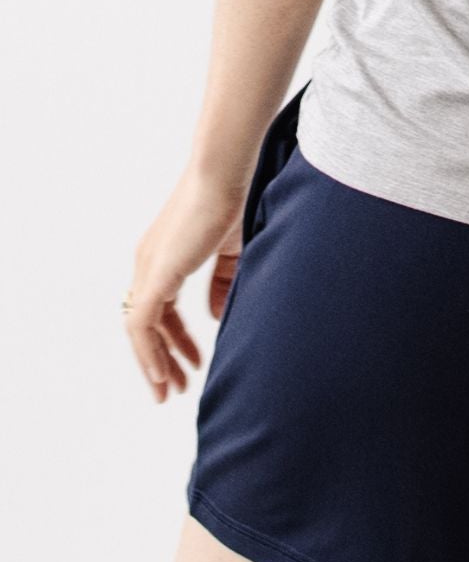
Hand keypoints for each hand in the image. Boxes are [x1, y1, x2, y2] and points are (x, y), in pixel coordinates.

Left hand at [123, 166, 246, 403]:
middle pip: (146, 323)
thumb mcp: (231, 249)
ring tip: (170, 389)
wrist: (226, 172)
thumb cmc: (234, 198)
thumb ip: (222, 283)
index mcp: (165, 256)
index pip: (160, 309)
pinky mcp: (155, 274)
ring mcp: (148, 268)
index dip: (175, 339)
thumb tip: (216, 315)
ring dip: (155, 362)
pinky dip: (149, 351)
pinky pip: (142, 324)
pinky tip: (162, 374)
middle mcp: (149, 264)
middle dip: (161, 357)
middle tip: (176, 386)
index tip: (192, 362)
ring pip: (140, 329)